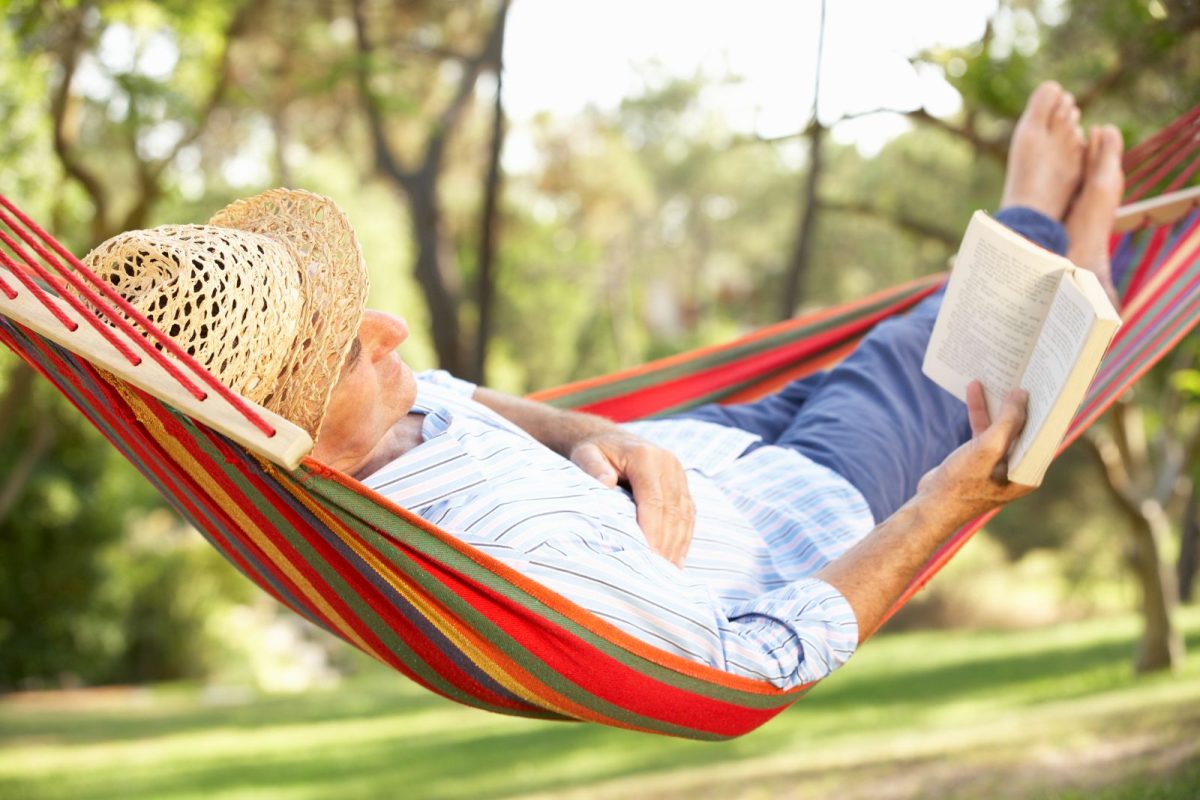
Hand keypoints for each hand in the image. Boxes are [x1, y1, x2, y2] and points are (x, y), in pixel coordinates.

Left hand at [570, 430, 695, 566]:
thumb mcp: (586, 455)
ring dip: (678, 545)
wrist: (609, 439)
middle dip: (666, 544)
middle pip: (672, 511)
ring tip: (669, 573)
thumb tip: (605, 483)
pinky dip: (684, 537)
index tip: (648, 557)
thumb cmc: (594, 452)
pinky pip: (689, 513)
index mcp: (645, 457)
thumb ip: (593, 468)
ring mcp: (679, 473)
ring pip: (685, 514)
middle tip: (658, 574)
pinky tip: (678, 560)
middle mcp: (668, 463)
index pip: (654, 500)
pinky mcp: (683, 483)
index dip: (653, 531)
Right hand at [916, 381, 1036, 523]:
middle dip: (1022, 402)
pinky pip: (984, 430)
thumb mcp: (987, 448)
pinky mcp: (978, 458)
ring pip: (1003, 426)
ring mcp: (997, 463)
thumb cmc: (960, 483)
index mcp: (1028, 472)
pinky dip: (980, 411)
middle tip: (1027, 373)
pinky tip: (974, 389)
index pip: (1043, 435)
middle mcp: (1017, 468)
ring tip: (999, 375)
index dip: (1046, 410)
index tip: (1048, 384)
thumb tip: (1021, 394)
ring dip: (998, 403)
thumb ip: (1008, 422)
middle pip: (1025, 428)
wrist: (930, 506)